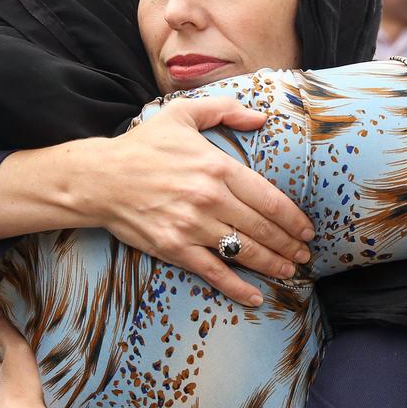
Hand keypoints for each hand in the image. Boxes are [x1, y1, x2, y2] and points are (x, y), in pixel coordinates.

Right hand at [82, 97, 314, 306]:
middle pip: (263, 228)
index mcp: (217, 166)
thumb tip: (262, 118)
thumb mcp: (183, 115)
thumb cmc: (142, 146)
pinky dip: (238, 288)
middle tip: (305, 254)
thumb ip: (225, 110)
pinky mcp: (175, 248)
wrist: (99, 178)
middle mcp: (210, 198)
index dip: (293, 218)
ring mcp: (193, 226)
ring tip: (290, 271)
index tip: (307, 229)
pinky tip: (256, 298)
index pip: (269, 198)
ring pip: (245, 251)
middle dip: (290, 244)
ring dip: (273, 264)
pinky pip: (214, 272)